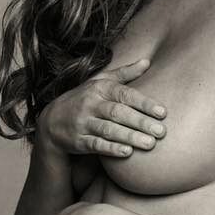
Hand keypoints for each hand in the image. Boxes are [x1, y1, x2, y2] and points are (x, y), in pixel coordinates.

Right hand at [39, 55, 168, 161]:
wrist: (51, 121)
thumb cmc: (83, 99)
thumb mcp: (99, 82)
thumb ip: (124, 74)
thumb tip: (147, 62)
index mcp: (99, 89)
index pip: (124, 94)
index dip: (144, 103)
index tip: (162, 113)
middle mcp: (91, 104)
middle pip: (118, 113)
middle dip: (141, 122)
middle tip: (161, 132)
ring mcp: (83, 123)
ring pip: (108, 129)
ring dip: (130, 137)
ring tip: (150, 144)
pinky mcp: (78, 141)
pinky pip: (95, 144)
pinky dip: (111, 149)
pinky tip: (127, 153)